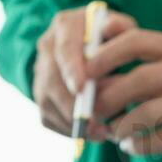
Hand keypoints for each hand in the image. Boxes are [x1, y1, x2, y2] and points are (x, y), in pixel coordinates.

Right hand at [33, 7, 137, 135]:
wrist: (87, 45)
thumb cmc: (108, 37)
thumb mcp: (118, 26)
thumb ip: (120, 27)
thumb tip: (113, 29)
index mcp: (65, 26)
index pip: (65, 48)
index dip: (71, 69)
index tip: (81, 88)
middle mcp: (47, 48)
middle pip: (52, 80)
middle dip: (73, 105)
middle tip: (97, 124)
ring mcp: (40, 73)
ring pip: (48, 103)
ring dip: (72, 123)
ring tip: (100, 134)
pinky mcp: (41, 95)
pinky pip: (48, 118)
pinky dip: (68, 130)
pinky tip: (90, 134)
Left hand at [86, 27, 161, 153]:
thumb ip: (140, 47)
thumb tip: (94, 44)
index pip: (135, 41)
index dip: (105, 55)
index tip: (84, 70)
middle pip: (137, 81)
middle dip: (107, 99)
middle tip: (91, 111)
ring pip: (146, 114)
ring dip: (120, 126)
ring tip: (112, 132)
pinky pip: (161, 139)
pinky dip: (138, 146)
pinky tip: (130, 146)